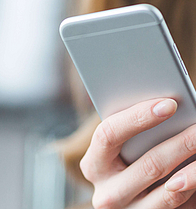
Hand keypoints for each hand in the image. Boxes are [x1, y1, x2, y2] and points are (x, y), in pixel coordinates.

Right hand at [80, 98, 195, 207]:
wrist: (118, 191)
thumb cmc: (117, 158)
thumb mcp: (115, 146)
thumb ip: (128, 130)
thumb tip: (162, 108)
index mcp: (93, 165)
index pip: (109, 135)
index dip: (137, 117)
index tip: (168, 104)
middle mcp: (107, 193)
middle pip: (149, 165)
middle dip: (181, 143)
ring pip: (171, 191)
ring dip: (194, 166)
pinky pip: (180, 205)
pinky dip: (192, 185)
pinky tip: (195, 167)